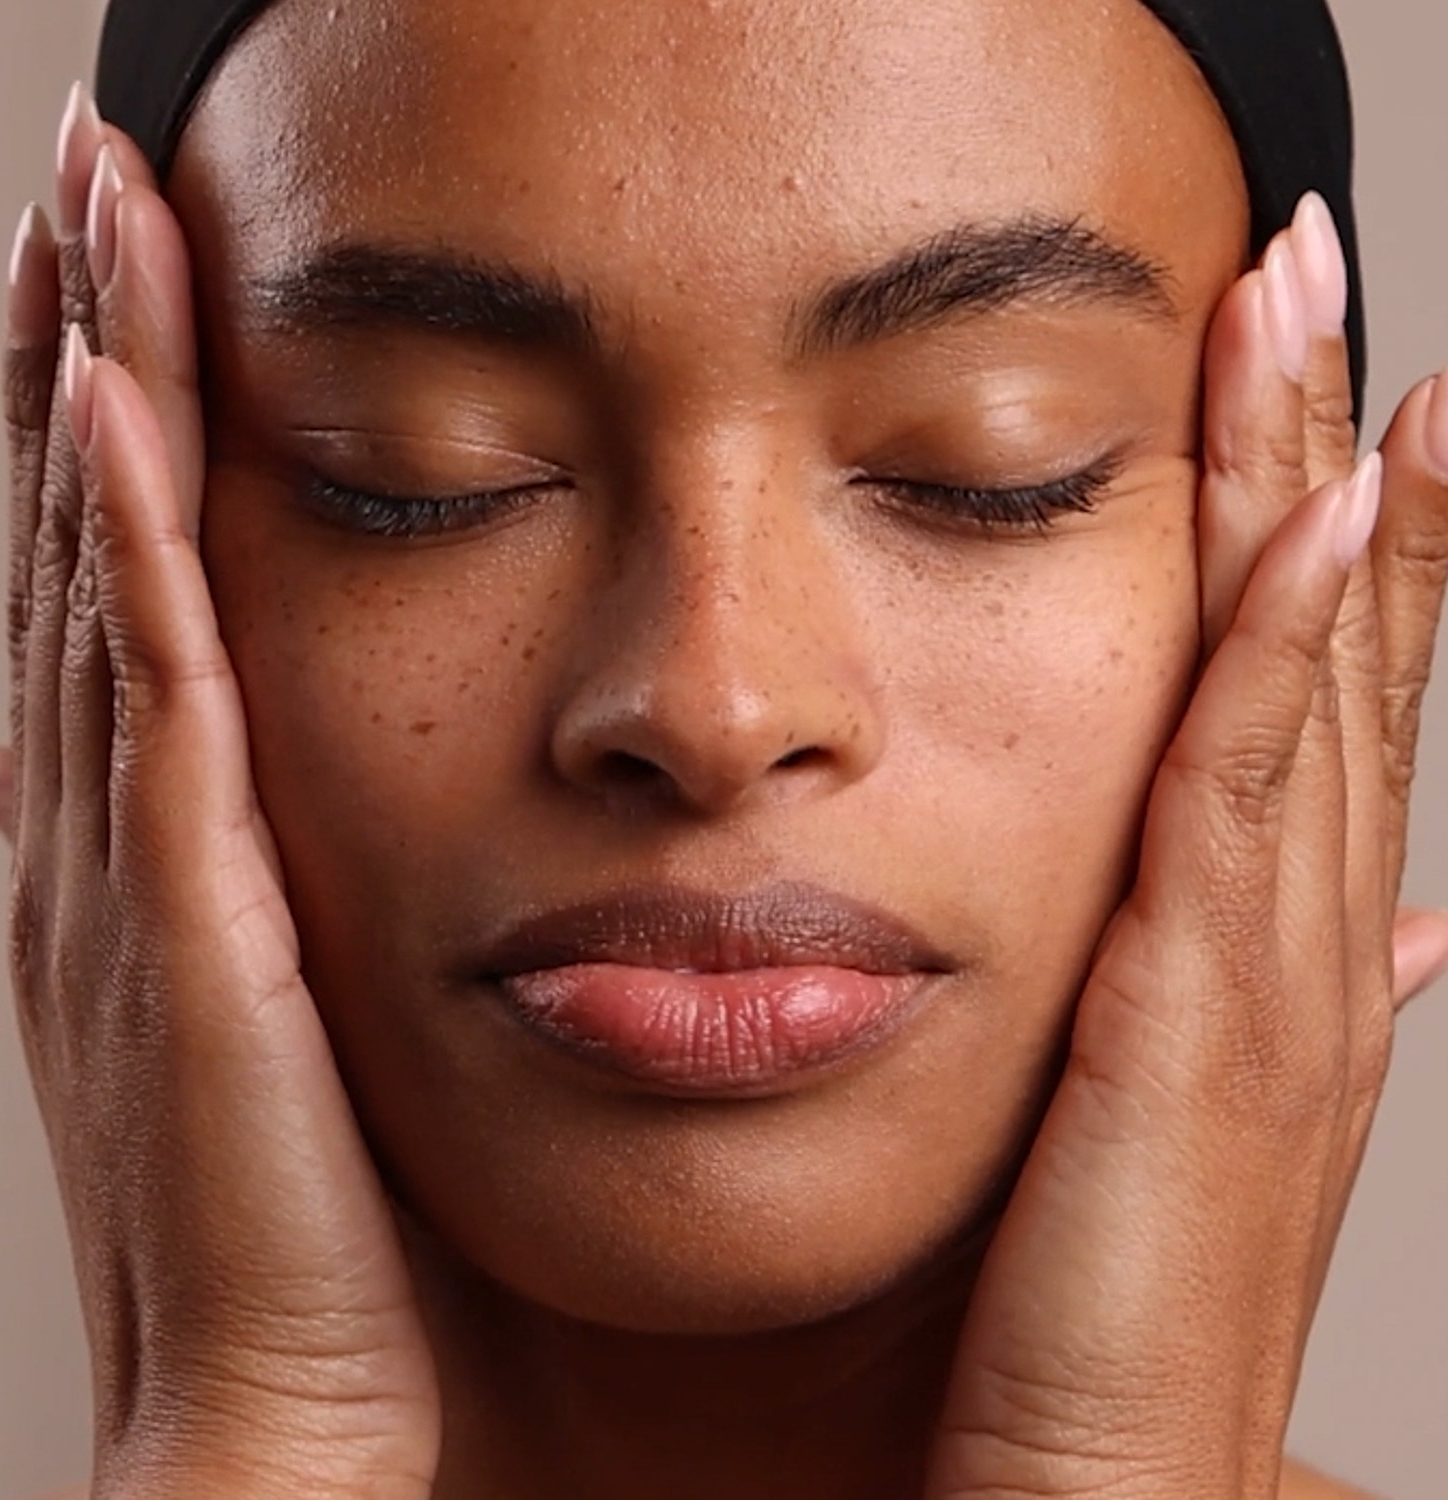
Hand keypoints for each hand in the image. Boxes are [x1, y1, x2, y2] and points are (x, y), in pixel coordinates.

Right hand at [0, 86, 439, 1499]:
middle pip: (93, 533)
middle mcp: (122, 827)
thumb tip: (172, 766)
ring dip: (97, 388)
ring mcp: (141, 868)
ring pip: (108, 577)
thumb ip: (239, 879)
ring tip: (93, 213)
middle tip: (87, 170)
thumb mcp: (277, 1010)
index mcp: (157, 842)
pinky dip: (137, 551)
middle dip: (83, 342)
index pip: (126, 575)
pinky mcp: (195, 925)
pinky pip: (164, 699)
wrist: (287, 1400)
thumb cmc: (313, 1226)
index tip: (132, 263)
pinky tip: (126, 414)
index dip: (115, 411)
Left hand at [925, 200, 1447, 1497]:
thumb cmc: (1109, 1296)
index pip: (1314, 688)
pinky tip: (1322, 511)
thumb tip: (1366, 908)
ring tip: (1323, 321)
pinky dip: (1292, 639)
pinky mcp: (1196, 1006)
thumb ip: (1249, 983)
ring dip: (1315, 484)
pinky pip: (1248, 780)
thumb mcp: (1184, 1104)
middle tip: (1318, 271)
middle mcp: (1301, 929)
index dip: (1330, 524)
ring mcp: (1268, 961)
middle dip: (1328, 447)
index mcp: (1281, 945)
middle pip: (1327, 638)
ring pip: (1305, 670)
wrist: (1102, 1472)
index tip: (1315, 379)